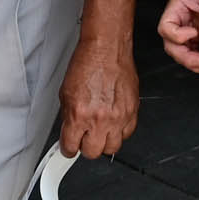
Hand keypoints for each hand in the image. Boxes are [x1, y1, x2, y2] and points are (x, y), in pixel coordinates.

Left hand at [58, 35, 138, 158]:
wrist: (107, 47)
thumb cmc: (88, 63)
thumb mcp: (65, 91)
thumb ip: (68, 117)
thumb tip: (69, 131)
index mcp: (79, 114)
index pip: (71, 147)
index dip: (68, 148)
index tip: (69, 146)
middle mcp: (99, 118)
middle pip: (92, 152)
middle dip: (85, 146)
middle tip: (84, 136)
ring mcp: (118, 116)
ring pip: (112, 148)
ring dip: (104, 141)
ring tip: (99, 129)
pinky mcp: (132, 111)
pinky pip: (127, 133)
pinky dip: (120, 131)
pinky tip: (113, 122)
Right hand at [157, 0, 198, 76]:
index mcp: (176, 7)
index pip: (166, 27)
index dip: (177, 35)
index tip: (195, 34)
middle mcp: (179, 20)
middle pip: (171, 44)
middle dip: (185, 56)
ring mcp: (186, 28)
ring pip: (181, 51)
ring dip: (192, 62)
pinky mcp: (196, 35)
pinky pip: (192, 51)